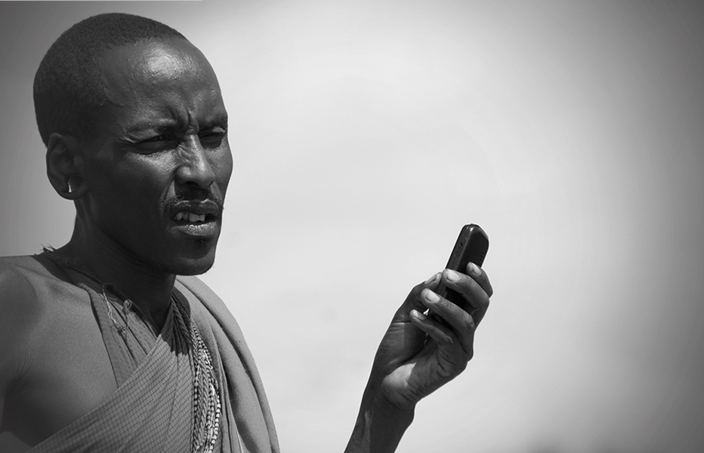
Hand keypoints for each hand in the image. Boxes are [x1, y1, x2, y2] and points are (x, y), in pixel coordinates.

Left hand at [369, 263, 492, 409]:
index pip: (476, 294)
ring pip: (467, 321)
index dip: (477, 278)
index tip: (468, 260)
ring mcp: (461, 348)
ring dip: (446, 305)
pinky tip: (415, 318)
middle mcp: (462, 331)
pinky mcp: (455, 364)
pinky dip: (431, 325)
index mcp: (454, 317)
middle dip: (468, 285)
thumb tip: (439, 276)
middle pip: (481, 303)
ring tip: (426, 297)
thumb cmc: (398, 347)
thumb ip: (421, 293)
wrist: (385, 379)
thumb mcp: (406, 312)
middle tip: (449, 275)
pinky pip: (449, 339)